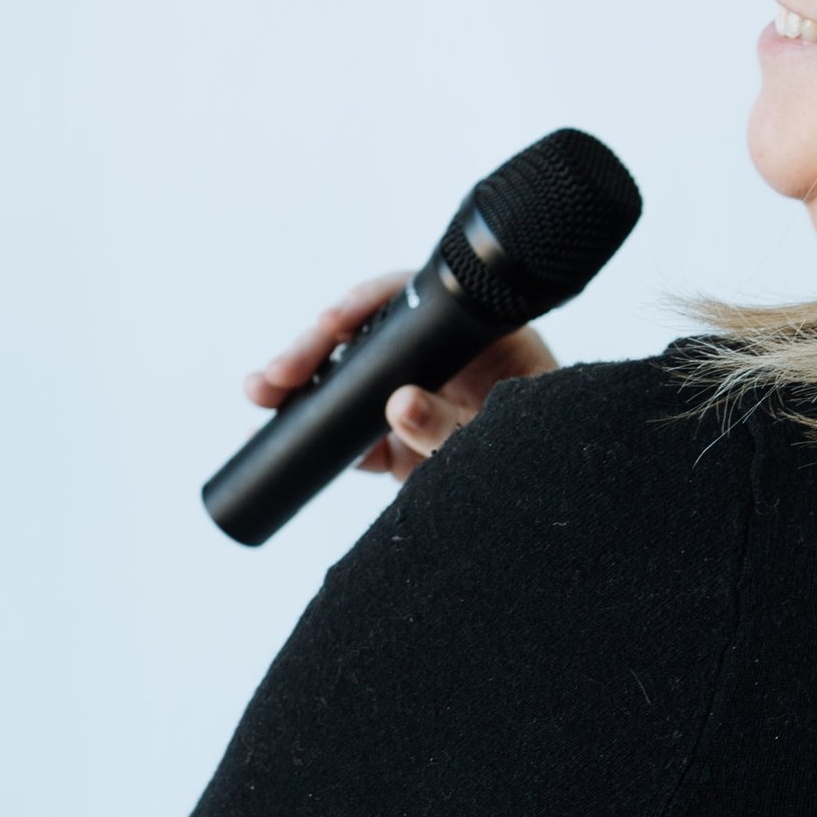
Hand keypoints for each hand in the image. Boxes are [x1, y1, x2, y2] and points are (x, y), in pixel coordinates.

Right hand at [244, 275, 560, 482]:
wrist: (556, 512)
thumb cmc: (543, 458)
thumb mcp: (499, 440)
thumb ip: (452, 426)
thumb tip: (398, 405)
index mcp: (478, 340)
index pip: (412, 304)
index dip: (364, 305)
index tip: (331, 322)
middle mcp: (440, 361)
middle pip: (365, 339)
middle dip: (313, 351)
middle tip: (275, 375)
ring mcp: (416, 399)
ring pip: (348, 383)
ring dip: (301, 388)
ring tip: (261, 395)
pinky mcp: (400, 441)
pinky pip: (352, 435)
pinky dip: (319, 438)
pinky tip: (284, 437)